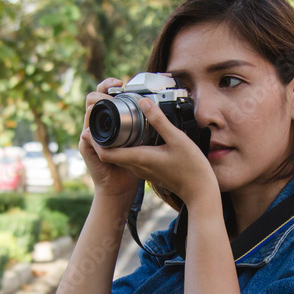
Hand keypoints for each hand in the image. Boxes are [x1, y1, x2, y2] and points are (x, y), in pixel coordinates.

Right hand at [79, 78, 141, 202]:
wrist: (120, 189)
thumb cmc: (132, 167)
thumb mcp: (144, 143)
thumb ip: (148, 127)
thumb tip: (156, 110)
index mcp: (112, 124)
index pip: (106, 98)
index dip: (109, 86)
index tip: (121, 81)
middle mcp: (99, 127)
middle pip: (94, 100)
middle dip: (101, 89)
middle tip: (114, 85)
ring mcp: (90, 137)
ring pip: (88, 112)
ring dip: (95, 103)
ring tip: (106, 98)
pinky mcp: (86, 147)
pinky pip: (86, 132)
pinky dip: (91, 122)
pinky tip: (98, 115)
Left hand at [91, 97, 217, 207]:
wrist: (199, 191)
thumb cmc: (191, 168)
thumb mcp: (177, 138)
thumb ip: (159, 120)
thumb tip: (143, 102)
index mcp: (138, 158)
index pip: (105, 152)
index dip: (94, 139)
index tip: (94, 123)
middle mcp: (136, 166)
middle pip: (108, 153)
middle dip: (101, 137)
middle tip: (103, 118)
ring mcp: (141, 170)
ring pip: (118, 156)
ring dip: (113, 142)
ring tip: (116, 124)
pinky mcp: (147, 170)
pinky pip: (129, 158)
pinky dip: (125, 147)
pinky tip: (134, 136)